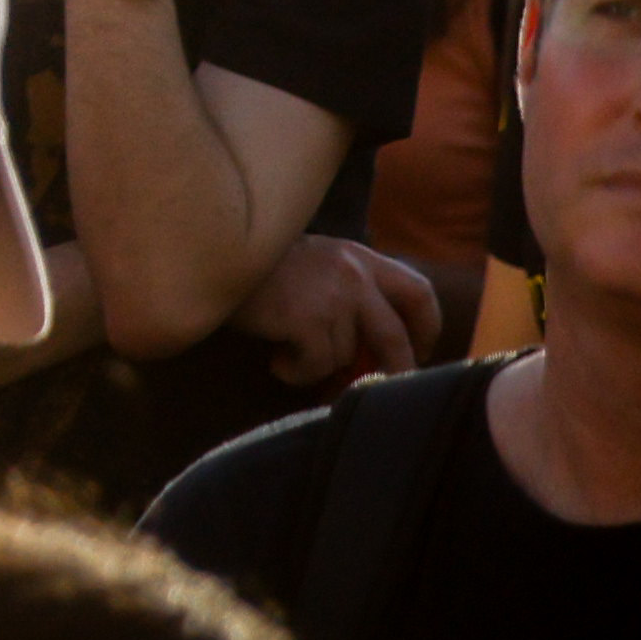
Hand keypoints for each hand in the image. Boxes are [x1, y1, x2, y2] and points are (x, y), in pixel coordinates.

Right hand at [251, 236, 448, 386]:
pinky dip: (296, 372)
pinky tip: (277, 360)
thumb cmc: (264, 268)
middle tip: (378, 386)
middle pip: (394, 337)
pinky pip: (315, 366)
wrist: (214, 254)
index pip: (419, 293)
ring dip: (320, 365)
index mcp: (361, 257)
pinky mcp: (305, 319)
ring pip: (346, 355)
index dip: (426, 329)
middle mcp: (354, 273)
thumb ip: (354, 291)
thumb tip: (378, 352)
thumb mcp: (319, 263)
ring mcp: (331, 296)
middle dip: (392, 370)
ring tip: (291, 353)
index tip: (417, 350)